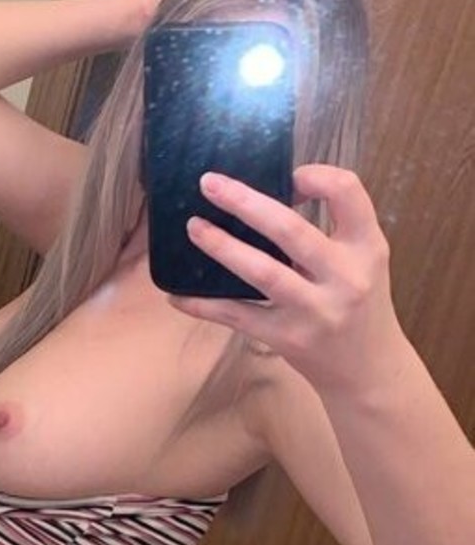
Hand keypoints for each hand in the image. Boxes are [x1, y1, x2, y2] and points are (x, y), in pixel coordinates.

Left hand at [170, 165, 406, 395]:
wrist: (369, 370)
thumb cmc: (360, 303)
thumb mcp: (362, 261)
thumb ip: (329, 230)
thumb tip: (262, 197)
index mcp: (367, 246)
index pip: (347, 192)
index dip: (314, 175)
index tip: (288, 176)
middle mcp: (344, 277)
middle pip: (291, 230)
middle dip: (245, 202)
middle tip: (209, 183)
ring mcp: (315, 311)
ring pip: (262, 273)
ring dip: (222, 247)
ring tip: (194, 227)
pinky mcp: (287, 338)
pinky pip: (238, 316)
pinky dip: (204, 305)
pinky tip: (176, 295)